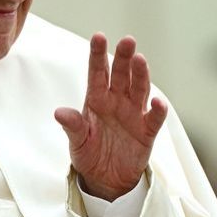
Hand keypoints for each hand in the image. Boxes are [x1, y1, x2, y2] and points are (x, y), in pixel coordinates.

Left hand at [55, 33, 167, 200]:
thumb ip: (72, 125)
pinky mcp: (147, 131)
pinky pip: (154, 118)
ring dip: (141, 74)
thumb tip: (59, 112)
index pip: (97, 72)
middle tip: (127, 41)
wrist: (105, 180)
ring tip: (140, 59)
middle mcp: (116, 101)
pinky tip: (157, 101)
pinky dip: (157, 109)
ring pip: (139, 89)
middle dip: (124, 58)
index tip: (99, 36)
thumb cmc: (88, 154)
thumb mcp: (77, 141)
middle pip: (121, 75)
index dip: (98, 54)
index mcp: (96, 99)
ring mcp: (133, 114)